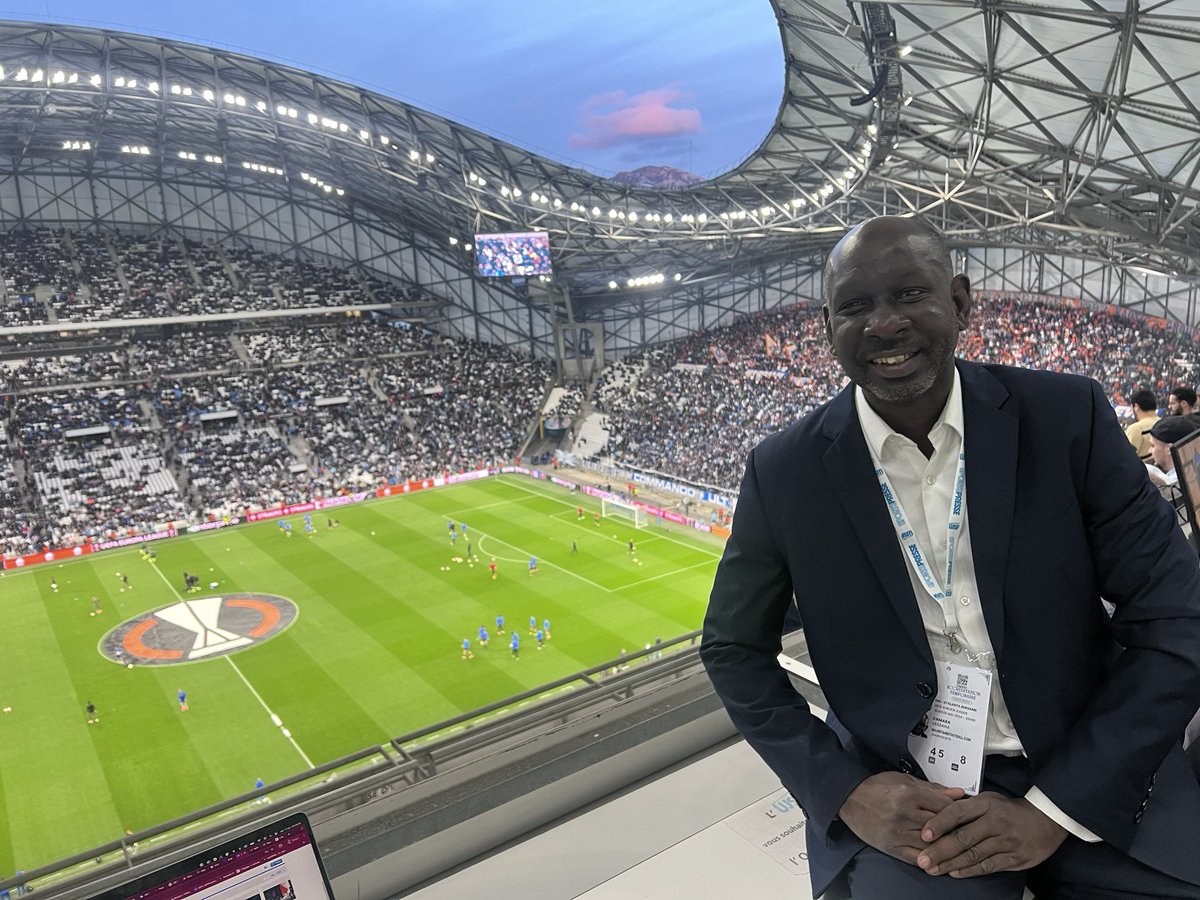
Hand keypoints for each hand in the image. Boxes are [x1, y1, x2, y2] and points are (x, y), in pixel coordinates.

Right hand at [837, 772, 964, 865]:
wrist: (849, 799)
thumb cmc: (876, 788)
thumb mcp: (904, 780)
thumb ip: (933, 788)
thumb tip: (957, 793)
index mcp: (909, 793)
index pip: (944, 806)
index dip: (959, 812)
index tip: (967, 815)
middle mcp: (904, 813)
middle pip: (941, 826)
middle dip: (956, 830)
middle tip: (967, 832)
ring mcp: (897, 832)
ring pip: (931, 844)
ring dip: (946, 847)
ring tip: (957, 847)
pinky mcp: (891, 847)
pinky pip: (917, 858)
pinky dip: (930, 861)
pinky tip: (939, 860)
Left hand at [917, 793, 1067, 877]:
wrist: (1046, 820)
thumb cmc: (1010, 809)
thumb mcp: (988, 799)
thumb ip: (964, 807)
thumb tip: (935, 814)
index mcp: (986, 804)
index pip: (958, 812)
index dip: (939, 824)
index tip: (924, 835)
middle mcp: (995, 822)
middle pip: (963, 838)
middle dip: (940, 851)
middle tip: (923, 859)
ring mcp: (1006, 842)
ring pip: (974, 855)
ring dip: (951, 864)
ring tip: (933, 869)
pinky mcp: (1015, 858)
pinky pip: (988, 866)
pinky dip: (970, 870)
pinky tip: (956, 873)